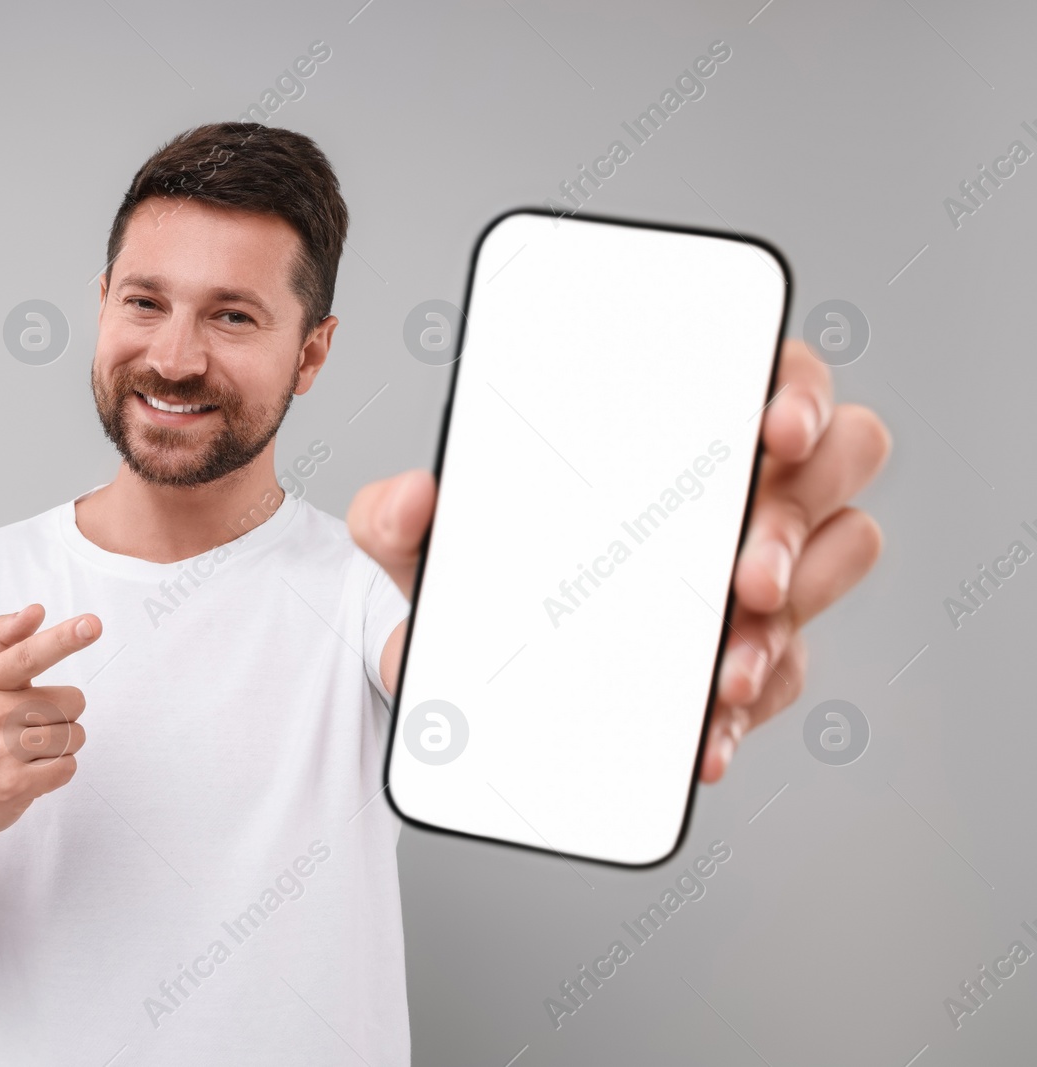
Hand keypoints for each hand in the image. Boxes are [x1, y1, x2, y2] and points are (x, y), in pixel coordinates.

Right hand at [0, 604, 98, 838]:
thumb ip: (3, 638)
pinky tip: (31, 771)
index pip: (28, 655)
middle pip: (70, 701)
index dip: (63, 639)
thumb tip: (35, 611)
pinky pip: (68, 767)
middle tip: (31, 725)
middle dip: (63, 714)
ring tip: (29, 750)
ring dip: (62, 744)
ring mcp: (1, 752)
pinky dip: (58, 770)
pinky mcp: (14, 785)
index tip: (91, 625)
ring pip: (74, 735)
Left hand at [350, 338, 890, 783]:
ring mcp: (759, 569)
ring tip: (724, 670)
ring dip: (791, 620)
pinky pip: (786, 671)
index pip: (773, 376)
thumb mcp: (420, 543)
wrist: (467, 678)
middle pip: (838, 465)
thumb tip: (411, 497)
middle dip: (802, 521)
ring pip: (837, 566)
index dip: (797, 391)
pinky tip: (703, 736)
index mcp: (675, 427)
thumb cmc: (476, 570)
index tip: (772, 427)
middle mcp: (736, 486)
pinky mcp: (752, 650)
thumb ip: (394, 516)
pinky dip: (749, 705)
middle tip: (746, 575)